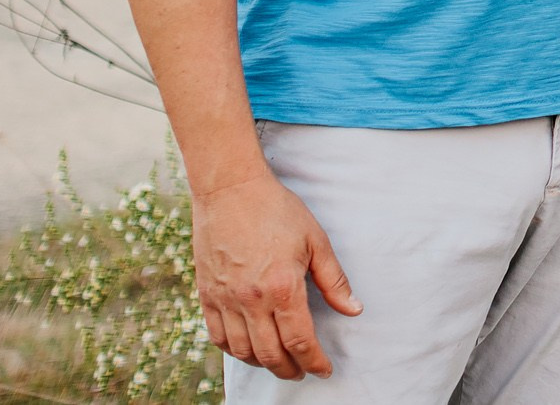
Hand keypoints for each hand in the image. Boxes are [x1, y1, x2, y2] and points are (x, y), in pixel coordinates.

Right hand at [192, 167, 360, 378]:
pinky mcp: (206, 295)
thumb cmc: (277, 210)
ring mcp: (224, 300)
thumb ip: (334, 280)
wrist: (230, 190)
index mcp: (282, 287)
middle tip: (303, 371)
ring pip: (243, 351)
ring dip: (263, 364)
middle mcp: (251, 300)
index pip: (300, 341)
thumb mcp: (316, 241)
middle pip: (271, 354)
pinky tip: (248, 349)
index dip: (314, 361)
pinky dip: (235, 351)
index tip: (324, 370)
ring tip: (279, 362)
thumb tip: (353, 309)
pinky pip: (218, 337)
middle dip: (291, 369)